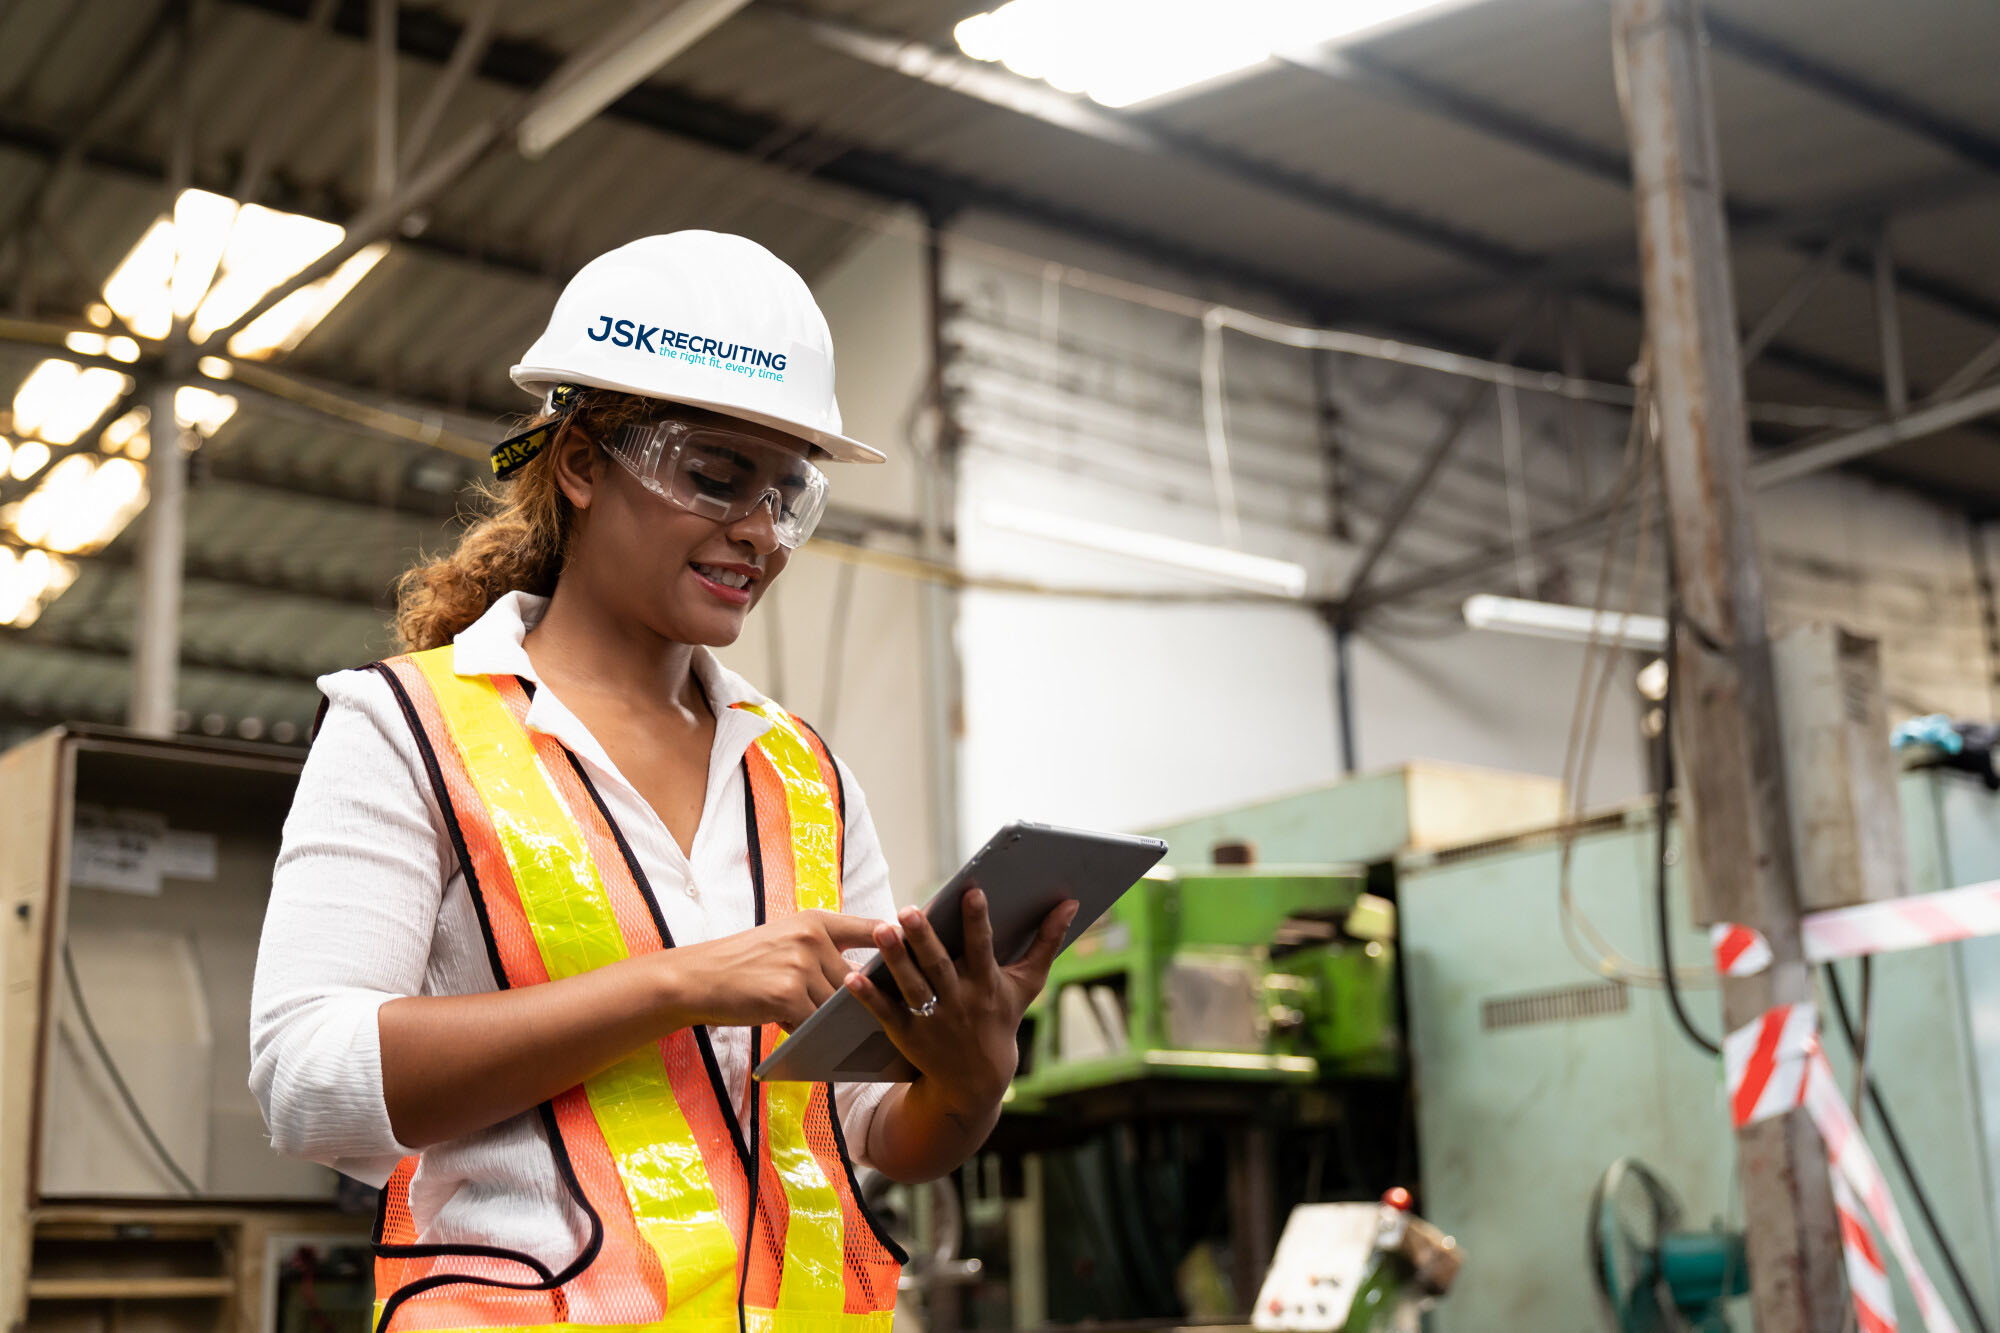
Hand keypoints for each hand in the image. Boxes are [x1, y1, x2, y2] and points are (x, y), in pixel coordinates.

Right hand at [656, 910, 883, 1031]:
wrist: (698, 976)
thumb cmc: (743, 963)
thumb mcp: (786, 941)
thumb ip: (824, 953)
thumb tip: (863, 978)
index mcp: (816, 921)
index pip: (872, 928)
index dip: (898, 941)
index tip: (920, 951)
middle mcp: (812, 938)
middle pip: (856, 980)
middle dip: (856, 1001)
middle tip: (866, 1015)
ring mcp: (800, 966)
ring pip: (836, 1005)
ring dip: (830, 1019)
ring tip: (820, 1023)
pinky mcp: (787, 995)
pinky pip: (814, 1022)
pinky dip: (809, 1032)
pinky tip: (796, 1031)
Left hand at [844, 890, 1079, 1114]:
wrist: (977, 1080)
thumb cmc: (1002, 1019)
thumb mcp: (1027, 984)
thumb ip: (1047, 942)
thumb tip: (1071, 904)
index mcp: (987, 984)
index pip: (983, 947)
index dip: (978, 921)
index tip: (972, 892)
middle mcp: (959, 1000)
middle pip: (939, 965)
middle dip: (924, 938)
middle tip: (908, 910)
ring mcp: (932, 1019)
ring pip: (911, 985)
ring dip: (895, 959)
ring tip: (880, 930)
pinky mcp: (907, 1034)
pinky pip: (886, 1013)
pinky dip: (869, 997)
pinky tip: (851, 977)